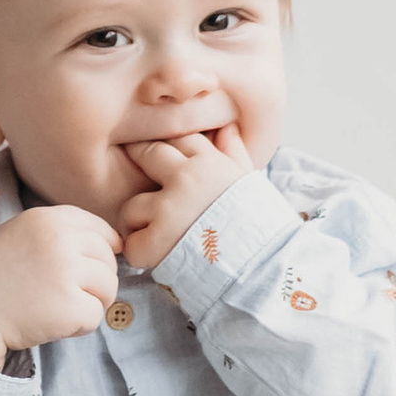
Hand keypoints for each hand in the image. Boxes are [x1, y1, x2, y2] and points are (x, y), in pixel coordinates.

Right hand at [0, 205, 119, 369]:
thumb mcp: (22, 235)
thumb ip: (62, 234)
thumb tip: (116, 245)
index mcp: (48, 219)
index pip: (100, 229)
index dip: (101, 250)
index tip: (84, 268)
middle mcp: (61, 240)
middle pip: (109, 260)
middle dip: (95, 281)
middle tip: (66, 294)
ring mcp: (67, 272)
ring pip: (108, 288)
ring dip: (90, 303)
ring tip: (58, 307)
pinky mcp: (71, 306)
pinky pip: (96, 317)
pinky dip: (79, 326)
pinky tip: (53, 323)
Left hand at [116, 121, 251, 268]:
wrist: (264, 268)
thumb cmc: (258, 227)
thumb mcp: (250, 184)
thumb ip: (234, 153)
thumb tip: (225, 128)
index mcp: (209, 163)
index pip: (177, 137)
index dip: (169, 148)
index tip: (165, 160)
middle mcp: (185, 179)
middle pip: (146, 154)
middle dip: (140, 166)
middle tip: (149, 192)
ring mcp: (168, 209)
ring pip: (131, 206)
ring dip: (140, 223)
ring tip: (158, 236)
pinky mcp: (156, 241)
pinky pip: (132, 244)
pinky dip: (141, 254)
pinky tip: (158, 258)